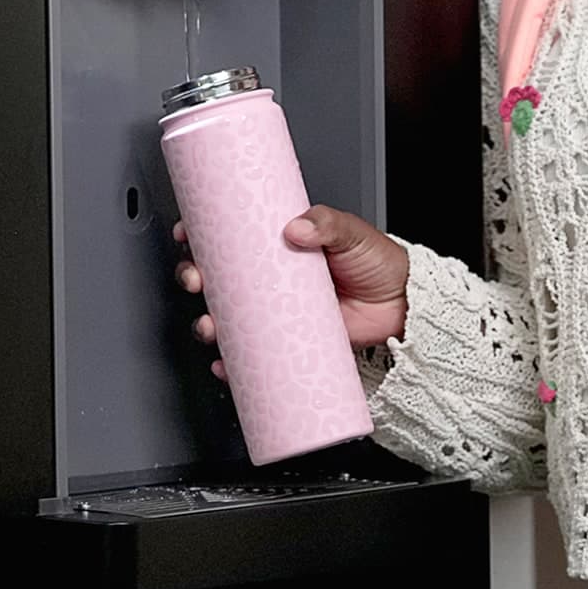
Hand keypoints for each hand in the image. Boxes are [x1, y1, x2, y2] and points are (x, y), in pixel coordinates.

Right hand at [173, 205, 411, 378]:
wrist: (401, 305)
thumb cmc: (376, 263)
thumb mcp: (351, 233)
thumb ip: (327, 224)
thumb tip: (297, 227)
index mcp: (278, 244)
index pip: (229, 237)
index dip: (200, 236)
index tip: (186, 233)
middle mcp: (269, 278)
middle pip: (216, 279)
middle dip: (194, 278)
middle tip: (195, 279)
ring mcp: (275, 312)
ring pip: (226, 318)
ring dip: (206, 323)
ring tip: (210, 326)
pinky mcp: (287, 343)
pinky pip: (250, 355)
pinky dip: (232, 363)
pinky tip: (225, 364)